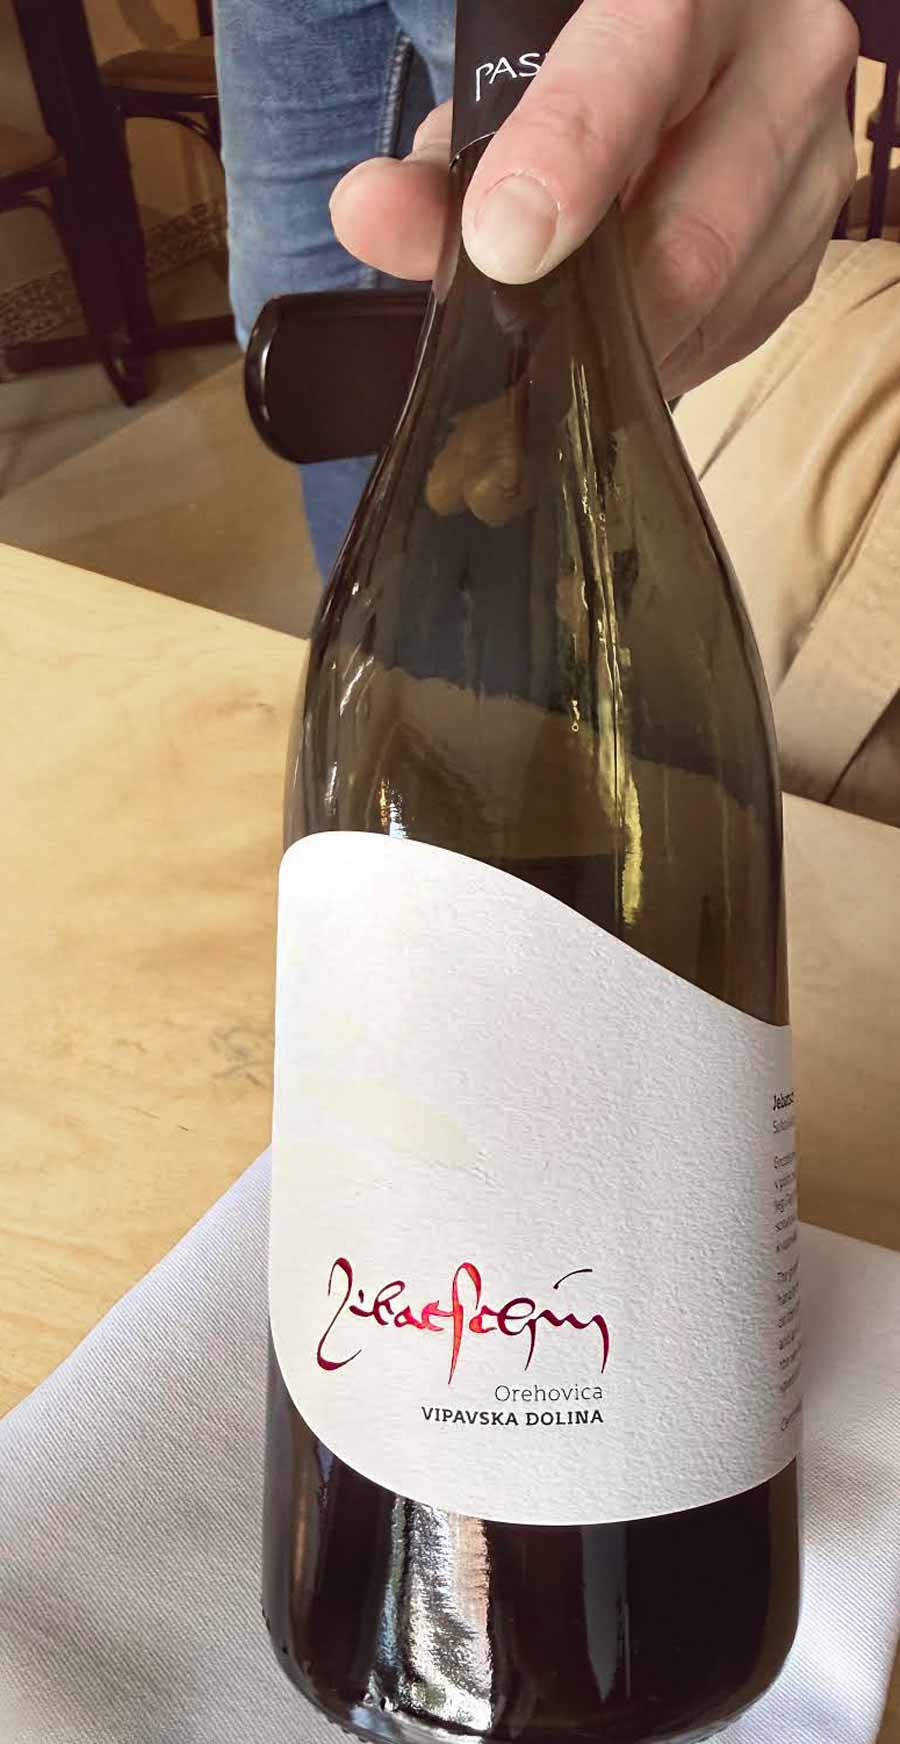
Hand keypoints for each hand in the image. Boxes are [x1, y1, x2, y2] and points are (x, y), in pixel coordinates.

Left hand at [330, 0, 857, 396]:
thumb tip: (369, 218)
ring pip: (717, 300)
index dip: (568, 164)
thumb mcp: (506, 94)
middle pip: (694, 232)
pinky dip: (662, 353)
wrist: (694, 72)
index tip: (502, 250)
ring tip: (556, 350)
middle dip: (594, 315)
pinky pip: (735, 333)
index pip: (636, 69)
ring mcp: (814, 164)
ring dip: (621, 349)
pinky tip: (616, 341)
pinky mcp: (816, 248)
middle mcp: (783, 64)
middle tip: (519, 361)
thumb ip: (438, 161)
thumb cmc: (581, 80)